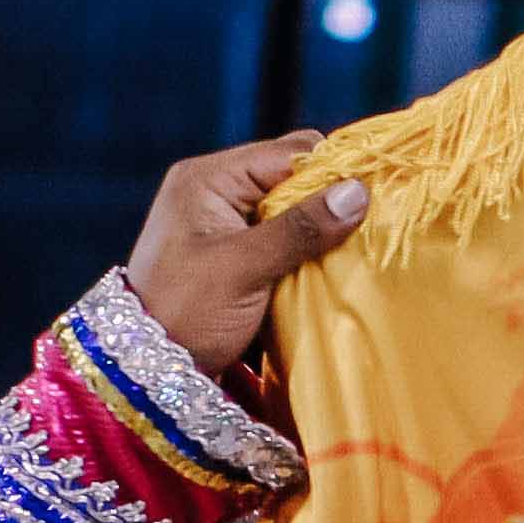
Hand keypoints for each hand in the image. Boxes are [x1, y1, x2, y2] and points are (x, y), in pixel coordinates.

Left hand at [120, 133, 369, 378]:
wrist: (150, 369)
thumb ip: (300, 229)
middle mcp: (216, 189)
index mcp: (208, 178)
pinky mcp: (237, 252)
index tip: (373, 200)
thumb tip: (358, 191)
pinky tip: (329, 266)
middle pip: (294, 177)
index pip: (288, 153)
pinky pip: (285, 237)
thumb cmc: (185, 313)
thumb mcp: (243, 268)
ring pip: (294, 209)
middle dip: (330, 201)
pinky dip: (308, 250)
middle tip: (367, 229)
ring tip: (353, 250)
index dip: (333, 171)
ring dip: (322, 229)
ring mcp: (226, 221)